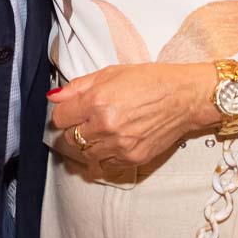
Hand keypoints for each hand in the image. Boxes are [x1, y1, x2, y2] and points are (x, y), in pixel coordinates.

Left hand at [48, 63, 210, 167]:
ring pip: (86, 153)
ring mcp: (119, 145)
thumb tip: (54, 97)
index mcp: (96, 100)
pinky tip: (115, 142)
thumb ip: (79, 86)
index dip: (65, 113)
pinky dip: (106, 156)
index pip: (60, 118)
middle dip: (76, 128)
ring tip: (104, 130)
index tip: (73, 110)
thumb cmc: (150, 80)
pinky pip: (105, 165)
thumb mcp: (111, 73)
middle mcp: (105, 125)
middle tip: (89, 119)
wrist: (183, 97)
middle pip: (70, 138)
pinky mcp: (133, 158)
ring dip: (90, 143)